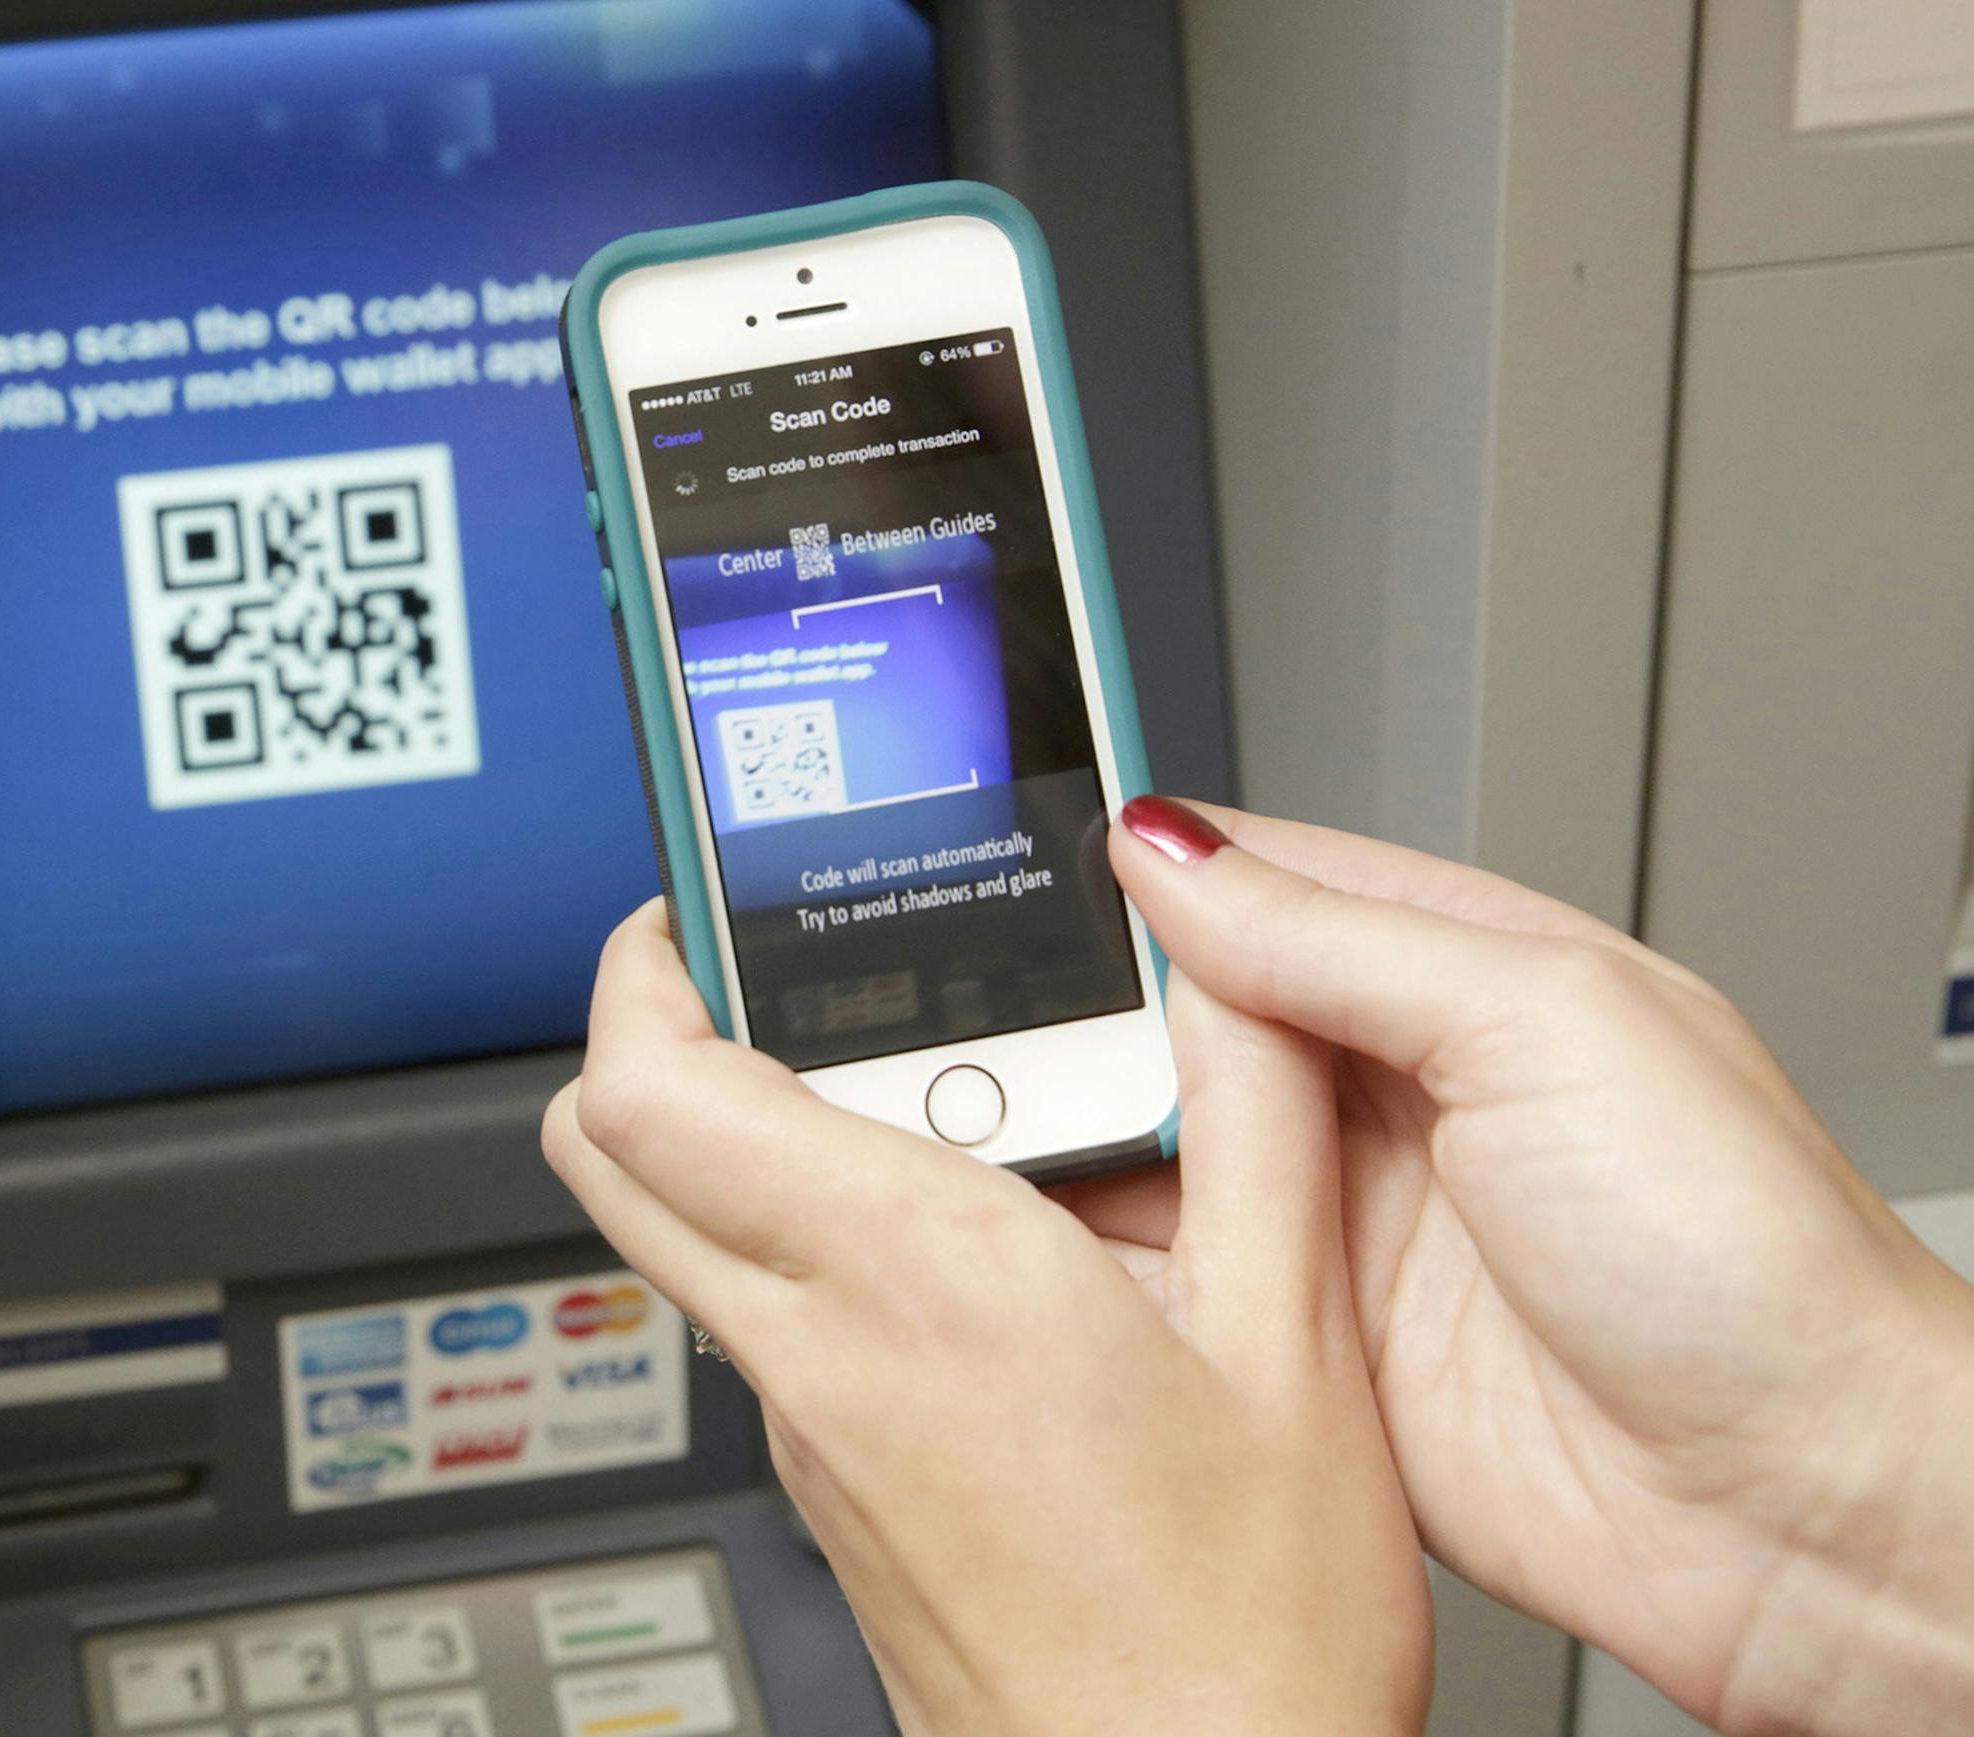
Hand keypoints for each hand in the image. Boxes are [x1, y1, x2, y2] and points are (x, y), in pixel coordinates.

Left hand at [542, 900, 1430, 1736]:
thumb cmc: (1240, 1649)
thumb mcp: (1298, 1348)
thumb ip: (1256, 1123)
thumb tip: (1231, 969)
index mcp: (920, 1282)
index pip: (655, 1089)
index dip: (640, 966)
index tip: (695, 905)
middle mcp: (823, 1353)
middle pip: (614, 1152)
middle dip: (651, 1031)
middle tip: (761, 974)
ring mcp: (807, 1432)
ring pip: (678, 1234)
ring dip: (735, 1131)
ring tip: (904, 1085)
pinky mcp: (829, 1486)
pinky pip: (758, 1316)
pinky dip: (801, 1234)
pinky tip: (953, 1230)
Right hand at [1087, 797, 1973, 1736]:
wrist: (1799, 1514)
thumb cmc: (1746, 1260)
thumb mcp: (1544, 1028)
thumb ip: (1342, 939)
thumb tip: (1175, 853)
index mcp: (1464, 973)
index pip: (1269, 882)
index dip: (1150, 874)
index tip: (1028, 877)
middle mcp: (1399, 1088)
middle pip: (1196, 1016)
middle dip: (1099, 1014)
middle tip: (995, 1022)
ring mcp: (1354, 1218)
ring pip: (1174, 1144)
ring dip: (1091, 1134)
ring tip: (998, 1124)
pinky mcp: (1319, 1341)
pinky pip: (1182, 1278)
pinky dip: (1108, 1262)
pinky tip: (1043, 1241)